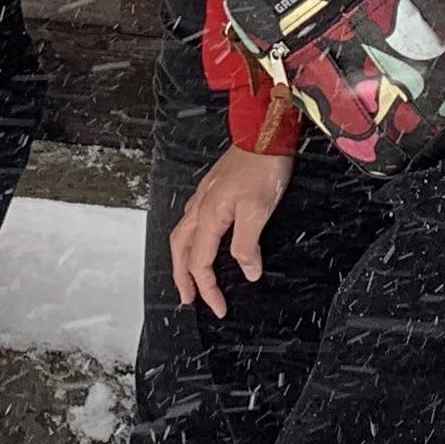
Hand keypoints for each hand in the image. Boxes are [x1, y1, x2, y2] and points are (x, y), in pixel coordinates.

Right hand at [170, 144, 295, 314]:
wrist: (264, 134)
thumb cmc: (262, 169)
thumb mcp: (258, 211)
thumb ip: (246, 244)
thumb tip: (247, 271)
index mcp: (208, 216)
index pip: (199, 263)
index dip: (208, 289)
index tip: (218, 308)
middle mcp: (200, 207)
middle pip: (180, 250)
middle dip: (182, 278)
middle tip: (189, 299)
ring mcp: (204, 197)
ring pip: (183, 235)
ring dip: (183, 259)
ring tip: (190, 277)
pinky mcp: (213, 189)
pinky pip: (192, 221)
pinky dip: (191, 240)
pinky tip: (202, 241)